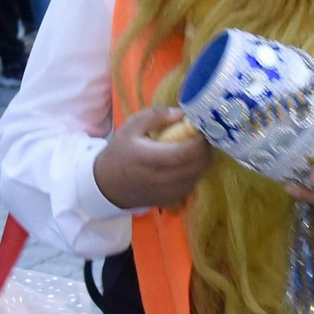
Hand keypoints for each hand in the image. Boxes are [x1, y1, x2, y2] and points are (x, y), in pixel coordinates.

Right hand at [93, 107, 213, 209]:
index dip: (203, 138)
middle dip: (207, 147)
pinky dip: (196, 170)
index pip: (191, 151)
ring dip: (203, 159)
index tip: (203, 125)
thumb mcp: (132, 126)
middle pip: (200, 163)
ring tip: (196, 145)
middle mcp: (164, 178)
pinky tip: (187, 161)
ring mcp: (170, 192)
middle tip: (203, 134)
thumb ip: (156, 115)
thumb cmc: (120, 152)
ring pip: (200, 174)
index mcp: (153, 158)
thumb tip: (182, 113)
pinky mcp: (172, 199)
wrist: (107, 185)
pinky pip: (193, 182)